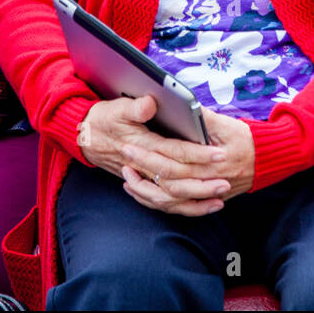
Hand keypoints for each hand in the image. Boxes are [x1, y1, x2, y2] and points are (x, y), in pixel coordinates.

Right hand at [79, 96, 230, 215]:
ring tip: (219, 198)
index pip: (175, 152)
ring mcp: (143, 179)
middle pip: (177, 180)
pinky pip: (165, 204)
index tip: (220, 153)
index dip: (198, 153)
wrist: (86, 137)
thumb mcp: (117, 108)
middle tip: (227, 180)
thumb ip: (135, 107)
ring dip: (196, 199)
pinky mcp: (144, 184)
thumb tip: (151, 104)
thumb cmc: (104, 120)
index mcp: (142, 144)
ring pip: (172, 197)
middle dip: (203, 182)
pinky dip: (184, 208)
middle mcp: (143, 167)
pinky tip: (202, 206)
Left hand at [119, 108, 254, 213]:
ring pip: (172, 200)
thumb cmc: (246, 138)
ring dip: (147, 191)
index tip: (131, 143)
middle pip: (170, 179)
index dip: (152, 152)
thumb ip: (203, 117)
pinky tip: (142, 194)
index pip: (177, 158)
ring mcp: (208, 194)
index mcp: (214, 160)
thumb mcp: (227, 123)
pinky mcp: (206, 200)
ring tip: (127, 177)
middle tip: (125, 155)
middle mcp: (210, 180)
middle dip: (144, 168)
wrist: (267, 160)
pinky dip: (159, 203)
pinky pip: (179, 208)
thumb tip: (182, 106)